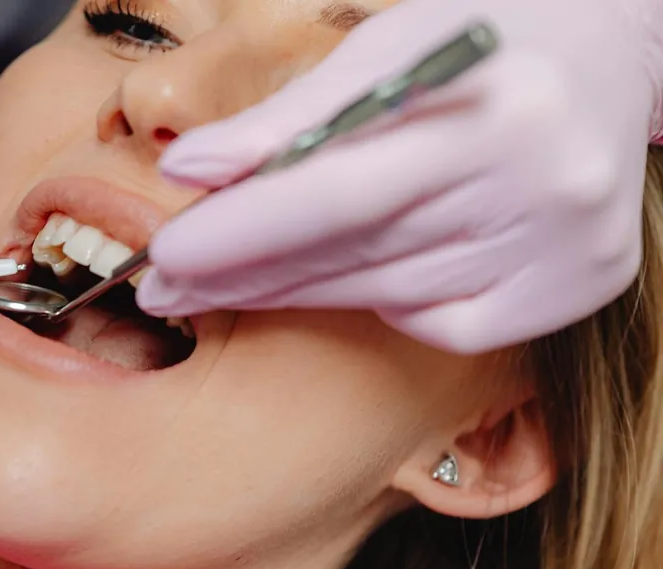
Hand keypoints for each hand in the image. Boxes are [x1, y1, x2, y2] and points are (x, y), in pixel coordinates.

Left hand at [135, 0, 662, 353]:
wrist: (608, 52)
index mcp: (493, 106)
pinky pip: (446, 324)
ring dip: (290, 295)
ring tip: (217, 290)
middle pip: (356, 252)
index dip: (242, 230)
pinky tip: (341, 282)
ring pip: (388, 294)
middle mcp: (543, 184)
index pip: (338, 189)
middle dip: (244, 274)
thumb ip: (286, 118)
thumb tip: (186, 170)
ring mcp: (569, 246)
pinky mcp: (580, 285)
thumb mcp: (380, 50)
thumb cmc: (476, 40)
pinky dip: (381, 307)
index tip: (164, 255)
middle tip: (166, 288)